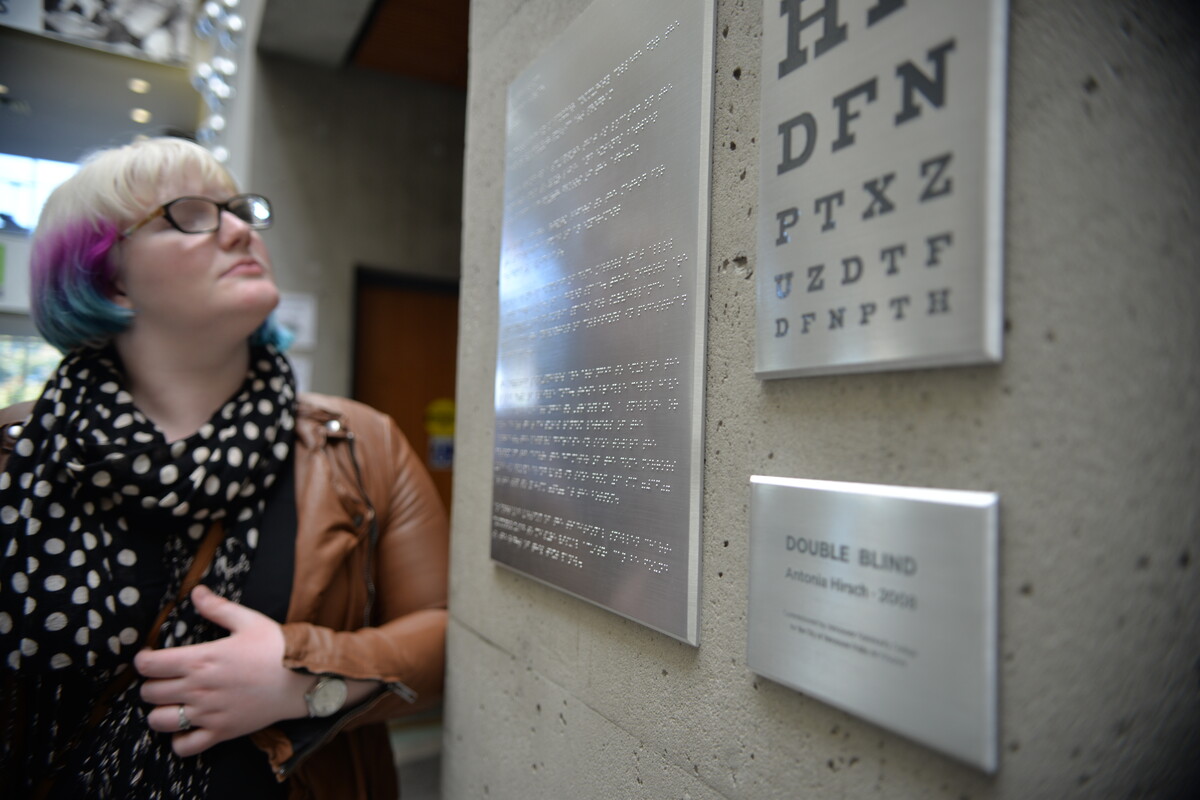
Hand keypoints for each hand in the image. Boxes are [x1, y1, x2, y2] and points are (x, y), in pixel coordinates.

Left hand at [135, 585, 311, 756]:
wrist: (303, 679)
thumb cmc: (276, 648)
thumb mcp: (248, 621)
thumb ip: (217, 608)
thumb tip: (196, 591)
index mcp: (201, 659)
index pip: (149, 665)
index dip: (143, 660)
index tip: (149, 657)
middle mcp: (198, 688)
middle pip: (149, 693)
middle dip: (151, 684)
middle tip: (164, 679)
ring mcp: (208, 714)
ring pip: (159, 720)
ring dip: (160, 711)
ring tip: (172, 703)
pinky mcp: (220, 732)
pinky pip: (184, 747)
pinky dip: (179, 740)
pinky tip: (188, 727)